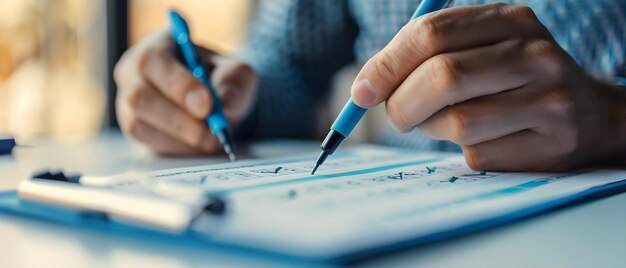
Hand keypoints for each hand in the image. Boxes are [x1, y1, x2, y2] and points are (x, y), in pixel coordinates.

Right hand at [114, 30, 256, 155]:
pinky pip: (145, 141)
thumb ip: (235, 82)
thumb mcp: (237, 73)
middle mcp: (132, 70)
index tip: (207, 105)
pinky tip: (196, 144)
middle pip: (138, 96)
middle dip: (178, 118)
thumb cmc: (221, 79)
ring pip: (138, 123)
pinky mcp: (131, 126)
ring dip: (179, 136)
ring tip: (210, 139)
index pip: (154, 60)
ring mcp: (126, 100)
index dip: (179, 84)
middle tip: (211, 131)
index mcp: (157, 45)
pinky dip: (174, 147)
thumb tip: (224, 101)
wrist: (214, 102)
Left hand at [351, 3, 625, 170]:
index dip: (387, 64)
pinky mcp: (549, 145)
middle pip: (442, 77)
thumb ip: (424, 57)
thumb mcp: (478, 49)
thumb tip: (364, 89)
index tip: (362, 92)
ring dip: (434, 130)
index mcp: (510, 20)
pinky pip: (476, 156)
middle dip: (402, 103)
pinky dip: (464, 153)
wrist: (588, 114)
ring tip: (447, 123)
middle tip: (397, 116)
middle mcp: (535, 55)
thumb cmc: (510, 79)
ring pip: (457, 122)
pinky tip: (487, 140)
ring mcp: (549, 101)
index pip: (431, 34)